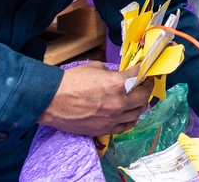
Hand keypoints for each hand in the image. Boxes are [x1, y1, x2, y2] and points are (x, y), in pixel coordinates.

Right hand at [37, 62, 151, 136]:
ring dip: (141, 105)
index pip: (138, 76)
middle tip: (147, 84)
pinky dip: (132, 120)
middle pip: (143, 97)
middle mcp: (118, 103)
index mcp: (117, 84)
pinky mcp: (104, 129)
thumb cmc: (71, 81)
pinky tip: (132, 115)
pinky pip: (126, 127)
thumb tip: (121, 76)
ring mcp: (112, 118)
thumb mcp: (96, 68)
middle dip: (147, 88)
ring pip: (137, 114)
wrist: (52, 100)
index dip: (143, 71)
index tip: (144, 70)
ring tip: (141, 99)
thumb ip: (112, 73)